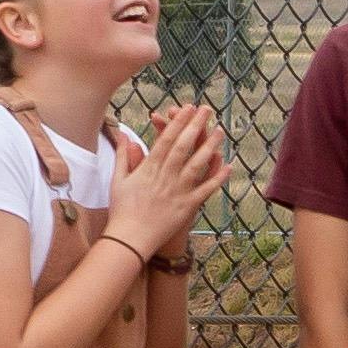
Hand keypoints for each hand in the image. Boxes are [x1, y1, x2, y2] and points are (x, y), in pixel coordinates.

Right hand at [118, 101, 228, 250]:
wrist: (130, 239)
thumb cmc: (122, 210)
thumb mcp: (118, 180)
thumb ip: (123, 156)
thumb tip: (123, 134)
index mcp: (149, 169)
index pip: (166, 140)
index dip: (178, 122)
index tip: (188, 108)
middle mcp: (165, 177)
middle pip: (184, 146)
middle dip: (196, 125)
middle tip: (207, 109)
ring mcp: (178, 191)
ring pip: (197, 164)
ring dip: (210, 146)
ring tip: (220, 131)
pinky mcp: (188, 207)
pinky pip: (206, 190)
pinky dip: (218, 178)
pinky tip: (229, 165)